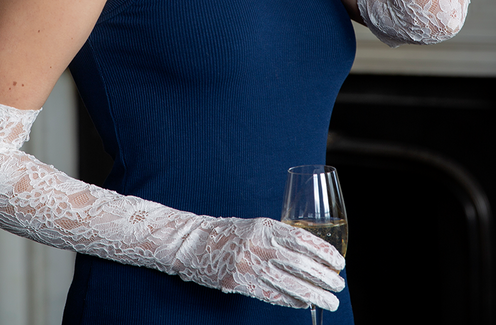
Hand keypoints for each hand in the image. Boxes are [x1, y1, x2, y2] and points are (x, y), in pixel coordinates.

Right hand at [176, 215, 344, 310]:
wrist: (191, 242)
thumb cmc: (226, 232)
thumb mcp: (253, 226)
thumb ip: (277, 237)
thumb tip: (308, 255)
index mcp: (263, 226)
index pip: (301, 239)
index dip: (323, 252)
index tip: (338, 261)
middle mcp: (257, 245)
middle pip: (299, 264)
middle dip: (324, 277)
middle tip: (339, 285)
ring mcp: (248, 266)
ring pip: (289, 284)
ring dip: (314, 294)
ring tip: (330, 300)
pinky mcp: (239, 284)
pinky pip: (272, 295)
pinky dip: (292, 301)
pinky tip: (304, 304)